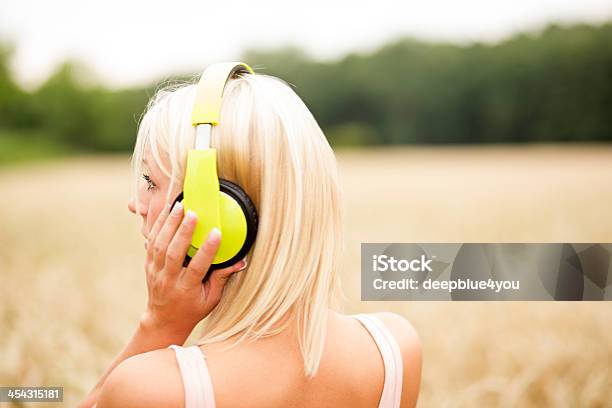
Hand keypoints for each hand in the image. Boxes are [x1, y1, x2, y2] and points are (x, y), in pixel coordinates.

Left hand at [141, 201, 245, 336]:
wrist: (164, 320)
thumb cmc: (192, 309)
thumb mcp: (211, 299)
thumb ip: (222, 278)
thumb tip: (240, 261)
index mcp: (186, 289)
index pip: (197, 267)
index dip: (207, 250)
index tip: (217, 233)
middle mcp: (168, 280)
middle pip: (173, 253)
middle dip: (183, 232)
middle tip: (193, 213)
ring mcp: (156, 271)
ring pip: (160, 245)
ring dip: (169, 224)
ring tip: (179, 206)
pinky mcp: (149, 264)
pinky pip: (151, 242)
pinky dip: (158, 225)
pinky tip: (166, 211)